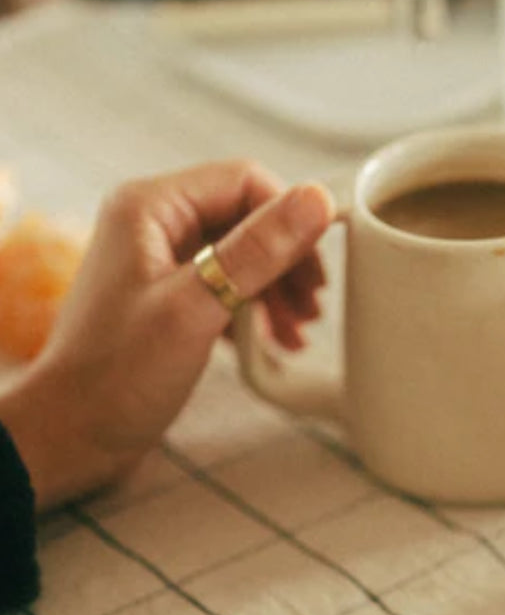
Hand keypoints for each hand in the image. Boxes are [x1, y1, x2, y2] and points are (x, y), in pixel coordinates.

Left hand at [0, 159, 334, 509]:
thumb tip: (316, 201)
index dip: (290, 219)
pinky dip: (254, 310)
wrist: (75, 432)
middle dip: (286, 260)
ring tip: (299, 330)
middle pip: (245, 217)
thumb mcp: (197, 309)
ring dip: (276, 288)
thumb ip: (257, 252)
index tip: (319, 267)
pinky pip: (224, 285)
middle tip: (313, 306)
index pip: (243, 182)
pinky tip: (273, 343)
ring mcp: (158, 260)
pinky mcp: (167, 296)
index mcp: (150, 207)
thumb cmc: (118, 375)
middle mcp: (152, 223)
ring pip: (239, 253)